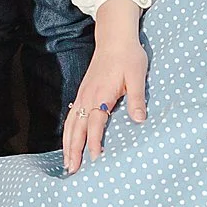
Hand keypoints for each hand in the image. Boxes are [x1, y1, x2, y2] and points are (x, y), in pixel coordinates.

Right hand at [63, 2, 149, 173]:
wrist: (114, 37)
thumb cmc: (128, 56)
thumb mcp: (137, 75)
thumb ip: (137, 98)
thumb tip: (139, 119)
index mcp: (101, 93)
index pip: (96, 123)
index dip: (94, 142)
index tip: (94, 159)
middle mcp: (88, 95)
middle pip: (77, 127)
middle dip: (73, 149)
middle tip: (72, 170)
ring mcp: (83, 93)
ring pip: (71, 123)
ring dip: (68, 143)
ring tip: (68, 162)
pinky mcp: (83, 91)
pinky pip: (72, 115)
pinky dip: (68, 131)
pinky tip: (68, 140)